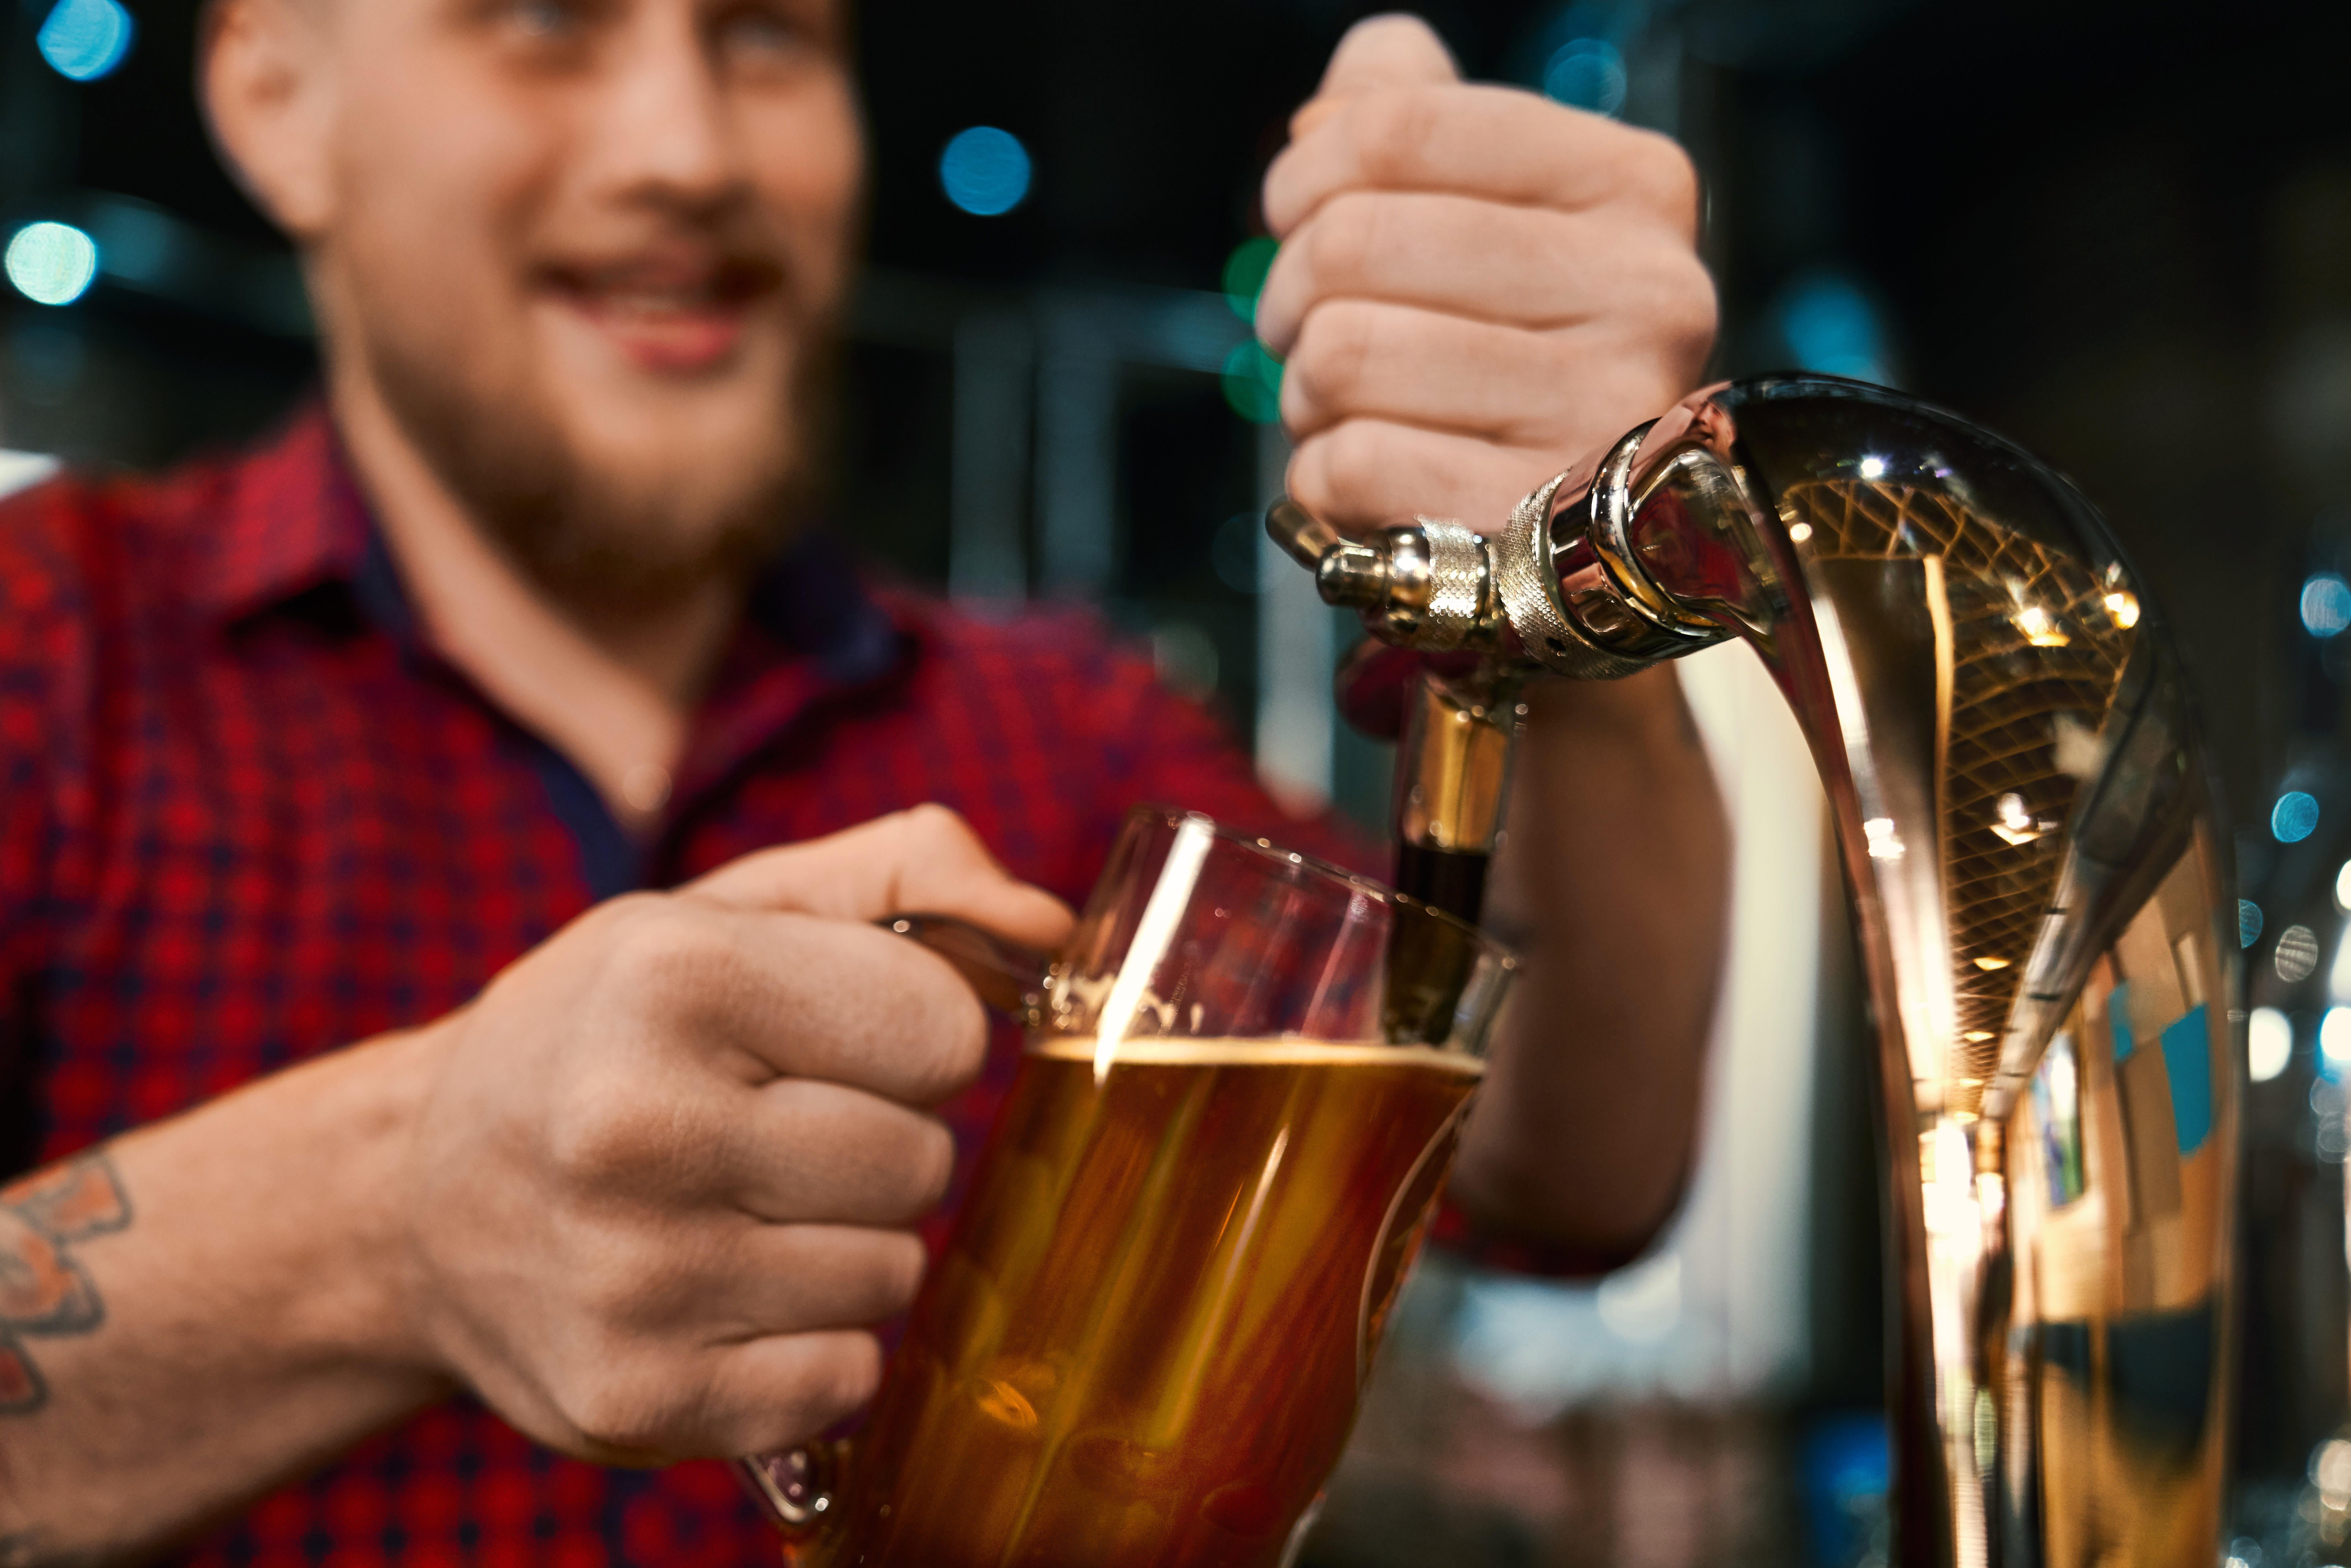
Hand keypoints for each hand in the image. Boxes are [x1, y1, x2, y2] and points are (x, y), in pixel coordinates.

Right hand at [393, 805, 1071, 1462]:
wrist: (414, 1197)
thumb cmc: (611, 1034)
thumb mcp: (735, 911)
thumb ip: (911, 877)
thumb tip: (1052, 929)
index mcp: (672, 978)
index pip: (945, 1029)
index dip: (912, 1038)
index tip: (830, 1043)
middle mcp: (636, 1127)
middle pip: (923, 1160)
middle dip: (880, 1143)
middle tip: (774, 1133)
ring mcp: (632, 1277)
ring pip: (893, 1273)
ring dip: (848, 1244)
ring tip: (740, 1211)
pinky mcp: (639, 1396)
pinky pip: (845, 1376)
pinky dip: (813, 1343)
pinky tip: (726, 1295)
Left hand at [1257, 14, 1716, 532]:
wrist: (1573, 535)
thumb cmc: (1509, 349)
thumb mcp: (1485, 208)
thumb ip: (1420, 111)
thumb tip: (1369, 66)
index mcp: (1634, 187)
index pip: (1400, 125)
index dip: (1306, 170)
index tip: (1294, 212)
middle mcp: (1646, 295)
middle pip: (1354, 241)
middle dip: (1292, 291)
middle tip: (1308, 327)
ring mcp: (1602, 419)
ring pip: (1344, 355)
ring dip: (1308, 390)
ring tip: (1351, 404)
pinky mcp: (1536, 531)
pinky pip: (1348, 465)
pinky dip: (1326, 477)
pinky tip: (1379, 476)